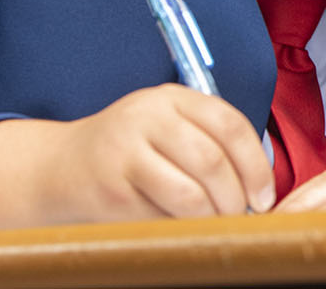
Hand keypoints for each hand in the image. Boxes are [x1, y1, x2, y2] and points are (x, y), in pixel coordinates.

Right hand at [34, 83, 275, 220]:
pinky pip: (160, 217)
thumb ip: (209, 139)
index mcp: (171, 97)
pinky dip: (179, 228)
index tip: (264, 196)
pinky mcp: (111, 191)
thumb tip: (258, 185)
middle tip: (240, 216)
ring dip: (210, 218)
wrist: (61, 166)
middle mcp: (146, 118)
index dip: (256, 166)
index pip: (230, 126)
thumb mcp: (168, 125)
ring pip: (188, 195)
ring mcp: (124, 153)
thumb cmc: (130, 149)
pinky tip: (180, 226)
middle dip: (235, 198)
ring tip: (214, 224)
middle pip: (212, 162)